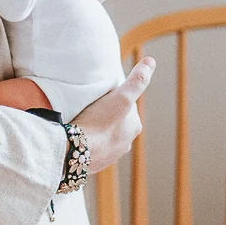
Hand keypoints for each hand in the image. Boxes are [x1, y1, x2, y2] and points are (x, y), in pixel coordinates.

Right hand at [75, 59, 154, 175]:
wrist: (74, 151)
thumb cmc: (99, 122)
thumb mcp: (121, 97)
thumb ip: (137, 80)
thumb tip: (151, 61)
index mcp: (135, 127)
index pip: (127, 104)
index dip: (115, 96)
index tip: (102, 94)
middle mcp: (126, 143)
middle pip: (116, 120)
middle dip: (107, 113)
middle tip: (90, 106)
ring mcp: (110, 155)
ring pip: (104, 134)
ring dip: (97, 127)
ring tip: (83, 120)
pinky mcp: (95, 163)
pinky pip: (93, 147)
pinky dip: (89, 141)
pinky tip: (79, 135)